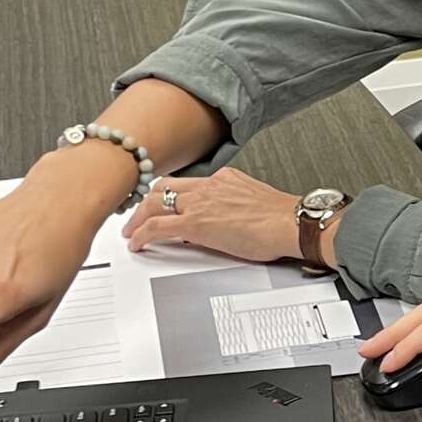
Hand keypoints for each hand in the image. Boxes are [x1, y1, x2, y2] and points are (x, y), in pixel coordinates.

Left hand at [123, 167, 302, 262]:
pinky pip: (157, 226)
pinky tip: (136, 243)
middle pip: (164, 186)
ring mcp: (200, 202)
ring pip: (154, 202)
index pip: (188, 183)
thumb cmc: (282, 219)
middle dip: (146, 202)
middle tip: (138, 215)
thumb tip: (223, 221)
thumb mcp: (254, 202)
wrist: (291, 223)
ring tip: (131, 230)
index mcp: (225, 178)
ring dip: (138, 217)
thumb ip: (234, 206)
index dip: (171, 194)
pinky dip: (141, 234)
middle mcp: (209, 185)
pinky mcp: (195, 223)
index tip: (165, 202)